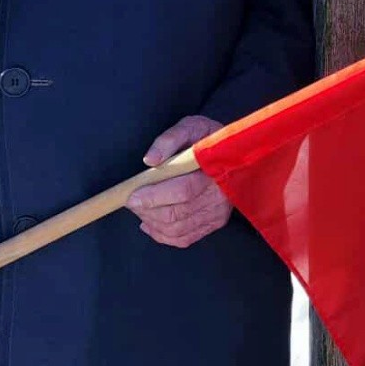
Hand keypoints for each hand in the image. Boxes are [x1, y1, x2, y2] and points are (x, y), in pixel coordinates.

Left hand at [126, 115, 231, 248]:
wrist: (233, 151)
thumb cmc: (207, 138)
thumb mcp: (191, 127)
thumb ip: (169, 140)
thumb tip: (150, 160)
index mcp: (215, 170)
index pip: (183, 191)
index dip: (155, 197)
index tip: (131, 196)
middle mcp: (219, 197)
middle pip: (177, 214)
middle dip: (148, 210)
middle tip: (131, 201)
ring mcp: (218, 213)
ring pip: (177, 229)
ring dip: (152, 222)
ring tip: (140, 209)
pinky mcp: (214, 223)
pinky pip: (184, 238)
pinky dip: (162, 235)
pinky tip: (150, 223)